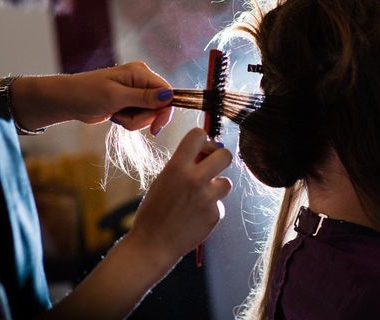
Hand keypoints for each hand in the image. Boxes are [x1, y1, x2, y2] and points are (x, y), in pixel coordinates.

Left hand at [64, 61, 173, 133]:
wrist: (69, 101)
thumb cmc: (88, 93)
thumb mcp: (116, 97)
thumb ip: (143, 98)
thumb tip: (169, 96)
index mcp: (140, 72)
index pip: (166, 91)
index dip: (164, 111)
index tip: (155, 128)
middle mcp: (141, 80)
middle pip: (159, 106)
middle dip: (143, 118)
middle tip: (123, 119)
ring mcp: (136, 92)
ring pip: (149, 114)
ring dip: (134, 121)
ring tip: (116, 115)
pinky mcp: (130, 103)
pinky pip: (140, 117)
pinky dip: (129, 121)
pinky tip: (115, 116)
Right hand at [125, 128, 232, 267]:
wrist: (153, 244)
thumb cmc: (154, 210)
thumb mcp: (163, 180)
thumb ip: (183, 165)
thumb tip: (206, 154)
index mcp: (177, 166)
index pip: (199, 135)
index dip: (202, 140)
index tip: (200, 149)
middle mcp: (194, 179)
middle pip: (225, 155)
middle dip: (219, 159)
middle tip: (211, 167)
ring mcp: (207, 198)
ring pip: (226, 182)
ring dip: (216, 187)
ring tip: (199, 197)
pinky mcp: (215, 215)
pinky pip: (219, 204)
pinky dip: (210, 208)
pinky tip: (195, 216)